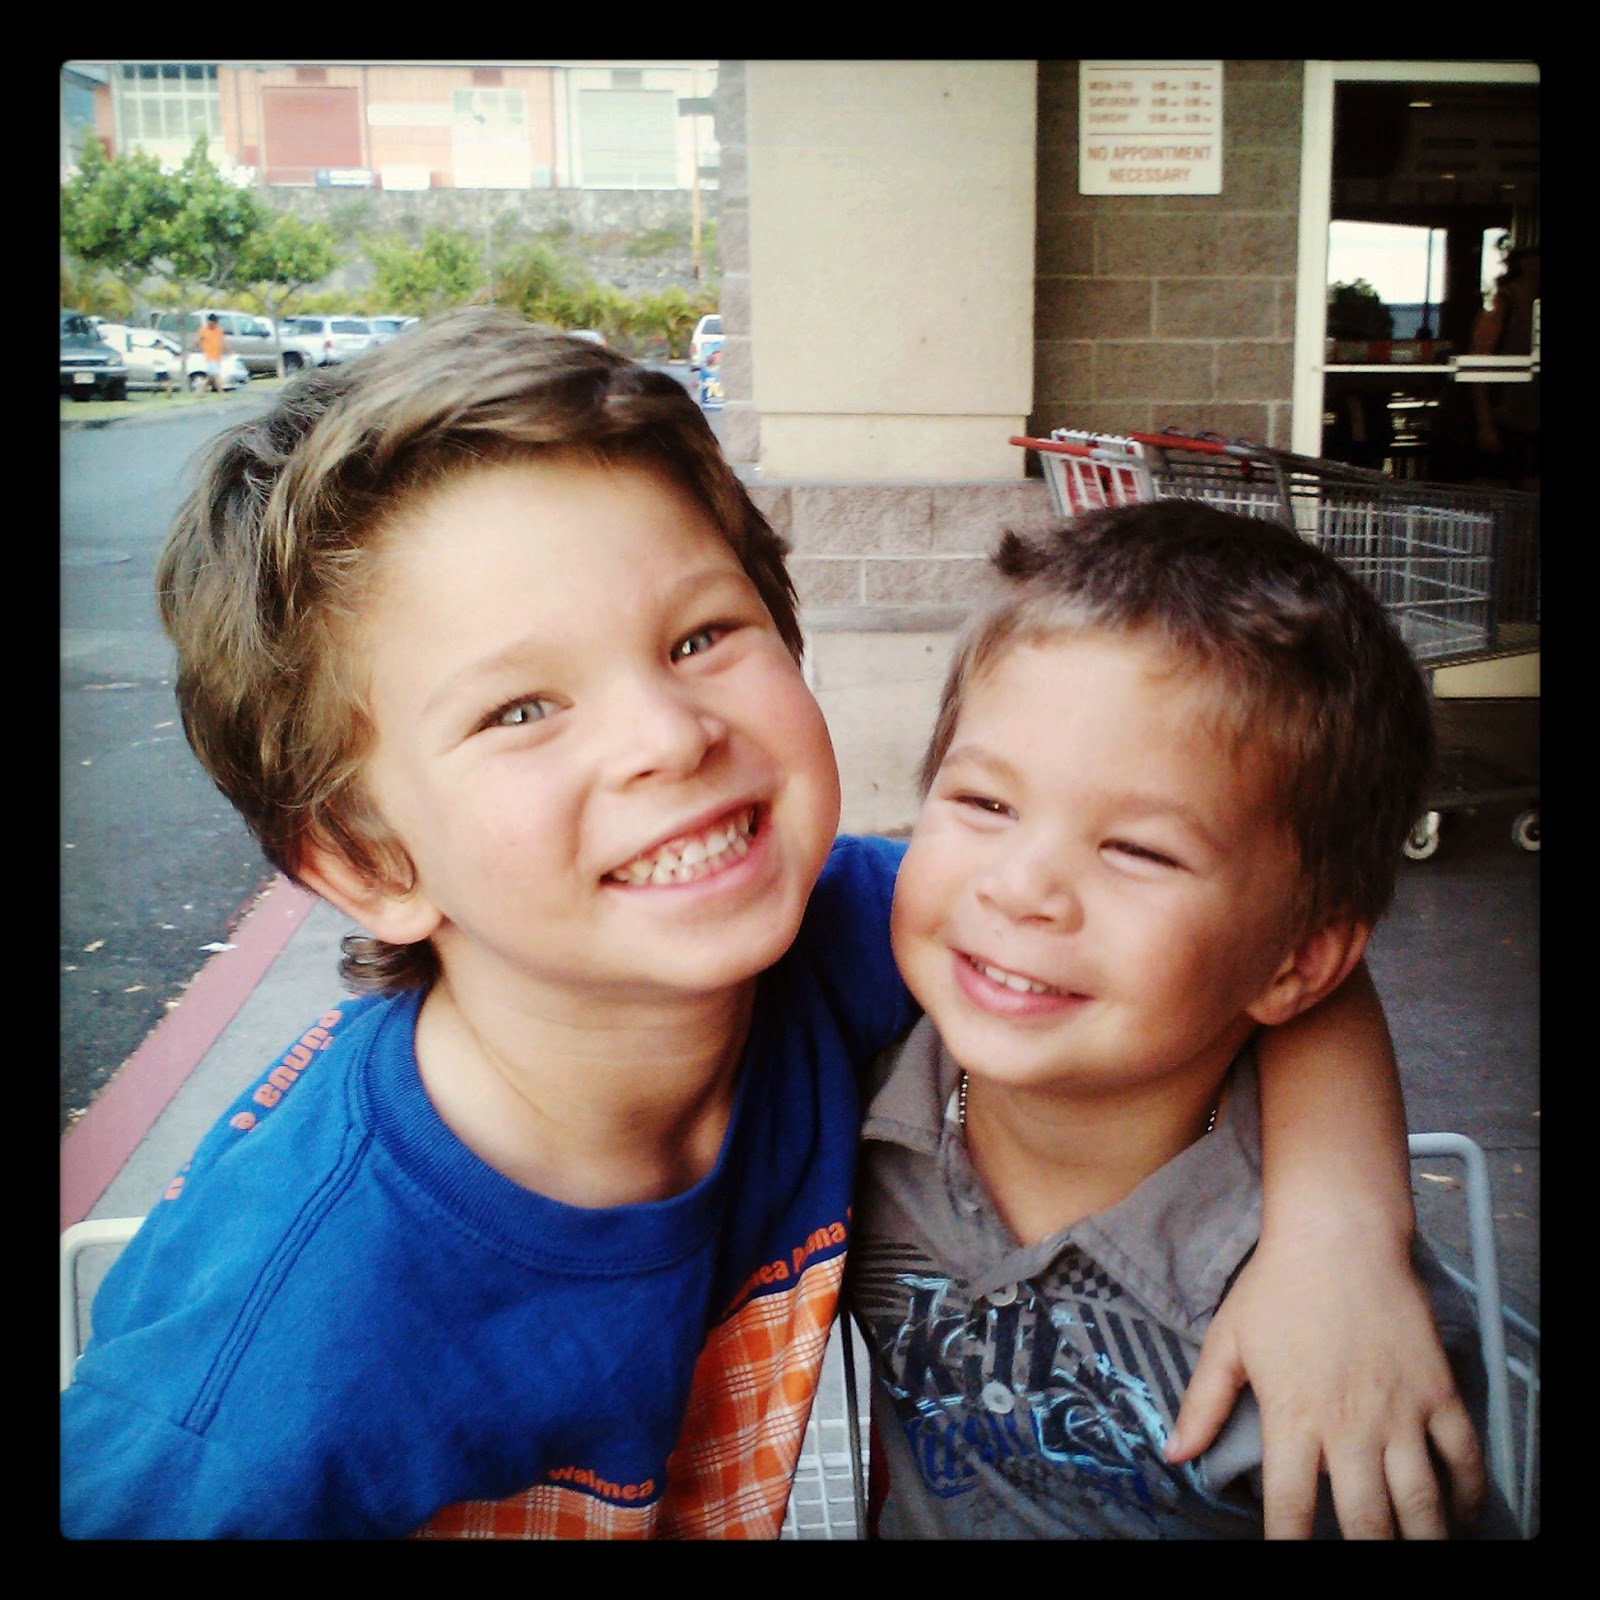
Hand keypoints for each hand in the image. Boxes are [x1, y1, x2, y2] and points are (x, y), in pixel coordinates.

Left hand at [1165, 1228, 1486, 1538]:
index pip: (1290, 1508)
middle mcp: (1349, 1425)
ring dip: (1422, 1538)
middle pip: (1365, 1521)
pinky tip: (1458, 1513)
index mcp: (1292, 1417)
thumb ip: (1202, 1402)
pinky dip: (1467, 1495)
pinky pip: (1463, 1459)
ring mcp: (1399, 1411)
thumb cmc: (1276, 1285)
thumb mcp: (1227, 1340)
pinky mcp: (1437, 1392)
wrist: (1338, 1236)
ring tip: (1416, 1551)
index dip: (1289, 1546)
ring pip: (1421, 1504)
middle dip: (1365, 1553)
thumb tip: (1172, 1453)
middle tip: (1363, 1561)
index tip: (1288, 1562)